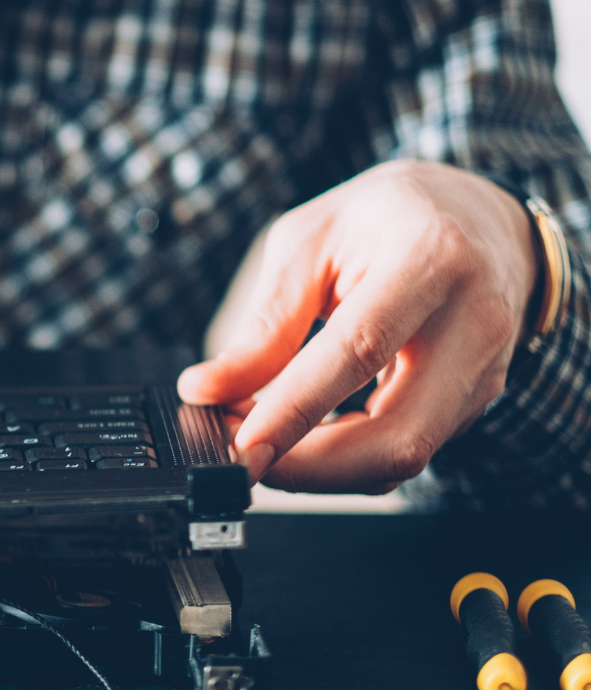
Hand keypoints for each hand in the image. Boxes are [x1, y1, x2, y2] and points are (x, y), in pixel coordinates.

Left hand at [178, 160, 536, 493]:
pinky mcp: (475, 405)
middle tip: (239, 455)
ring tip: (261, 437)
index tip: (239, 449)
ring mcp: (483, 372)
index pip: (359, 352)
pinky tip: (304, 436)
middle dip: (306, 468)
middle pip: (396, 437)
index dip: (294, 411)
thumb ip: (263, 323)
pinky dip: (342, 459)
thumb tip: (207, 390)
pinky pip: (404, 452)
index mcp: (431, 261)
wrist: (480, 219)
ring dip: (319, 469)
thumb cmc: (388, 220)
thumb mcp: (310, 242)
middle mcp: (474, 323)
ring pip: (401, 459)